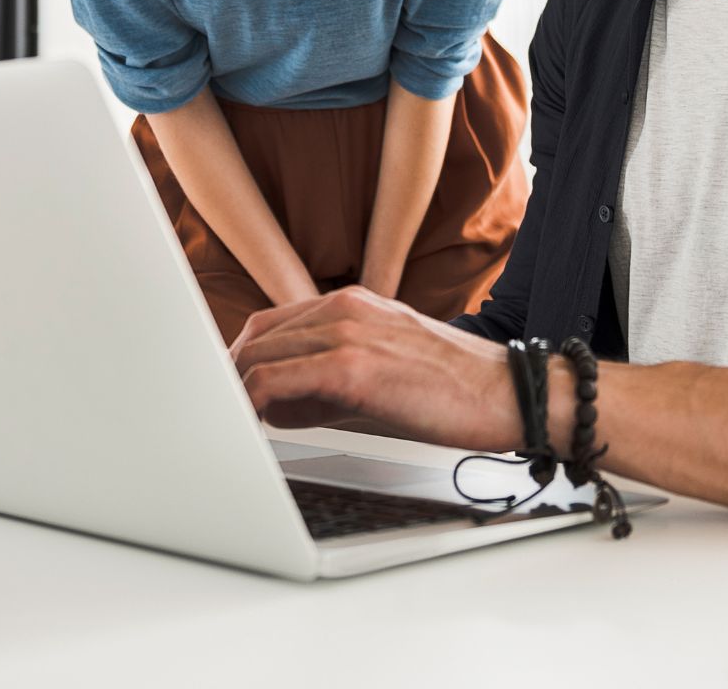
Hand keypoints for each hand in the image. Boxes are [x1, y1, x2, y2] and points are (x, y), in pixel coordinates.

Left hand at [232, 285, 520, 451]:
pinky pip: (278, 381)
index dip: (242, 360)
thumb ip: (326, 381)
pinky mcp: (352, 368)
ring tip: (234, 425)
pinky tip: (255, 425)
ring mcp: (346, 333)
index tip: (228, 391)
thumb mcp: (381, 367)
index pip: (271, 325)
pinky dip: (255, 402)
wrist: (507, 391)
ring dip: (237, 392)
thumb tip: (276, 407)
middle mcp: (343, 307)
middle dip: (231, 377)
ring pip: (260, 356)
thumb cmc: (452, 386)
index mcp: (350, 303)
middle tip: (220, 414)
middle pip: (257, 337)